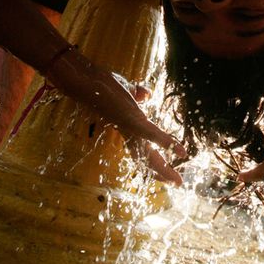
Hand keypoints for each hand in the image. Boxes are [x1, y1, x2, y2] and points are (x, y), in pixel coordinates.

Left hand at [45, 47, 186, 184]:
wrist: (81, 79)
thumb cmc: (100, 82)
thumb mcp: (125, 87)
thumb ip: (136, 92)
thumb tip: (147, 93)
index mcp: (128, 126)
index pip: (143, 147)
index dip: (154, 158)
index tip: (166, 169)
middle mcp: (128, 130)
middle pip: (146, 157)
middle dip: (161, 171)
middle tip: (177, 184)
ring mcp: (129, 126)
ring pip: (148, 152)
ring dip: (163, 168)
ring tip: (177, 181)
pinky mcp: (130, 119)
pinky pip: (151, 133)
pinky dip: (166, 142)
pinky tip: (181, 152)